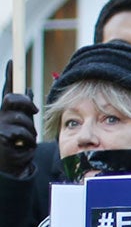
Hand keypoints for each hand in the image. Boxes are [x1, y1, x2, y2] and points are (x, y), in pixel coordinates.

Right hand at [0, 62, 36, 180]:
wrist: (13, 165)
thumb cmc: (19, 145)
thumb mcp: (25, 125)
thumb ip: (25, 110)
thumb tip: (29, 91)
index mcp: (5, 111)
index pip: (8, 91)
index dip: (9, 76)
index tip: (12, 60)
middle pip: (13, 99)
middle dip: (26, 104)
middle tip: (33, 111)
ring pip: (22, 117)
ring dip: (30, 130)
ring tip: (25, 139)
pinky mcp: (1, 135)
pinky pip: (23, 132)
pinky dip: (27, 140)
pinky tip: (21, 146)